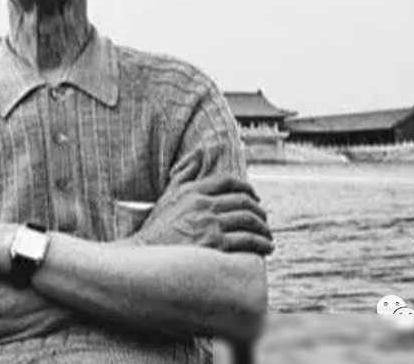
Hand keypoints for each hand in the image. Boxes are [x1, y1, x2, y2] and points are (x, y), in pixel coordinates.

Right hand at [133, 175, 273, 254]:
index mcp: (192, 191)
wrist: (145, 260)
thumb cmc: (156, 231)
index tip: (255, 198)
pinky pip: (247, 240)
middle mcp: (202, 204)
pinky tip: (265, 248)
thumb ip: (184, 175)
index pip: (228, 181)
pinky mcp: (215, 245)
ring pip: (249, 220)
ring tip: (268, 238)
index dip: (247, 188)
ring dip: (264, 229)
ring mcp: (209, 224)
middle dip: (260, 212)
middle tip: (264, 221)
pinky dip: (261, 243)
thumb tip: (199, 153)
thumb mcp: (167, 197)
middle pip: (243, 201)